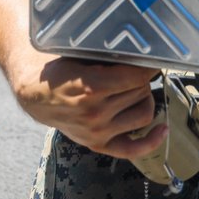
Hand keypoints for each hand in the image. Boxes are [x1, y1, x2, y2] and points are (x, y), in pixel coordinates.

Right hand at [9, 50, 166, 158]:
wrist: (35, 95)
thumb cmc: (59, 71)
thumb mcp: (79, 56)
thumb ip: (106, 56)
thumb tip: (138, 50)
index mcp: (91, 87)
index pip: (137, 76)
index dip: (149, 65)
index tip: (153, 58)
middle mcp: (96, 112)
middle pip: (141, 92)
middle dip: (142, 78)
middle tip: (138, 70)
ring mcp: (98, 131)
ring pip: (143, 114)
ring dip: (145, 99)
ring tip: (138, 89)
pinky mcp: (98, 144)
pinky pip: (132, 148)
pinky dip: (151, 141)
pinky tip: (163, 129)